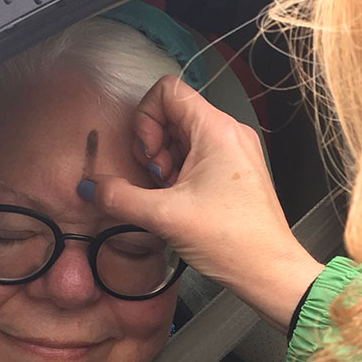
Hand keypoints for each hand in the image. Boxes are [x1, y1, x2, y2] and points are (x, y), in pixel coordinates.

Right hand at [88, 76, 324, 331]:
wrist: (268, 271)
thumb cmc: (233, 240)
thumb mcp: (163, 217)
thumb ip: (119, 197)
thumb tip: (93, 187)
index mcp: (217, 129)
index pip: (167, 90)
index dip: (146, 118)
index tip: (148, 155)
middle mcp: (229, 132)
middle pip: (173, 114)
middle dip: (154, 146)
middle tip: (156, 180)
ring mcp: (234, 151)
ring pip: (183, 137)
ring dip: (165, 163)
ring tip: (168, 195)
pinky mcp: (235, 171)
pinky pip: (197, 156)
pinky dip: (180, 174)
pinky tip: (179, 201)